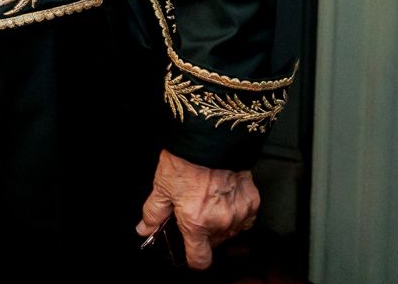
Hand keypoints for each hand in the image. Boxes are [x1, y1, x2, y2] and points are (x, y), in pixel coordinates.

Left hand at [136, 150, 258, 269]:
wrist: (211, 137)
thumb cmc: (186, 160)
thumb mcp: (162, 186)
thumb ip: (154, 213)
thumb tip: (145, 229)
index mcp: (196, 222)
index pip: (200, 260)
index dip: (193, 259)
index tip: (189, 252)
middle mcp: (220, 222)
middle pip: (214, 244)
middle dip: (204, 234)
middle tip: (195, 214)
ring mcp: (239, 213)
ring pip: (230, 232)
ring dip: (221, 224)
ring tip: (210, 202)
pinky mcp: (253, 201)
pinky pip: (245, 218)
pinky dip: (236, 213)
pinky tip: (225, 199)